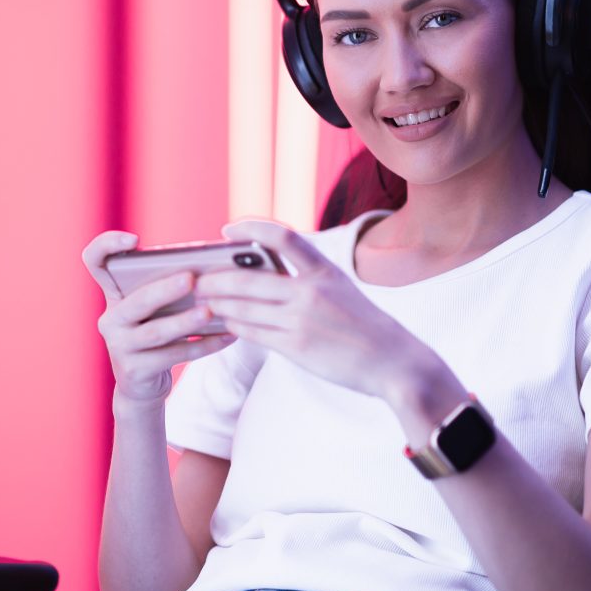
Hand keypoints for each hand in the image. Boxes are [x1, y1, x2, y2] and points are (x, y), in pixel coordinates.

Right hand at [83, 230, 236, 406]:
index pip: (95, 261)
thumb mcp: (157, 306)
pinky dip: (204, 345)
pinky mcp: (134, 370)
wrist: (142, 383)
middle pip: (136, 300)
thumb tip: (214, 268)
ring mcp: (119, 345)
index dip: (107, 246)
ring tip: (209, 312)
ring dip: (185, 321)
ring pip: (156, 332)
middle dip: (165, 289)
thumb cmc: (157, 330)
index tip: (134, 239)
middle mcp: (111, 318)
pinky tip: (227, 336)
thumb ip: (170, 284)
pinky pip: (173, 355)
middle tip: (191, 278)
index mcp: (114, 293)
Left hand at [195, 219, 448, 401]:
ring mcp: (302, 321)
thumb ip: (306, 279)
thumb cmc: (364, 325)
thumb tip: (259, 274)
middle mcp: (311, 292)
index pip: (282, 237)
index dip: (251, 228)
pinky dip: (234, 325)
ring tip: (201, 300)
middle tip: (196, 278)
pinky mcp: (296, 347)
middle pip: (247, 279)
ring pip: (244, 308)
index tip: (227, 230)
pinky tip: (225, 322)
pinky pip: (253, 332)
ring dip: (218, 304)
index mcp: (324, 270)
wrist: (394, 362)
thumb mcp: (341, 289)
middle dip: (215, 279)